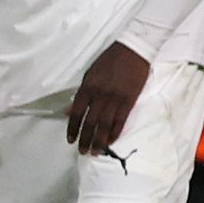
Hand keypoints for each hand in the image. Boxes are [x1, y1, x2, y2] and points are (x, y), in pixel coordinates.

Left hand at [68, 41, 152, 155]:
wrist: (133, 50)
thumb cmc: (110, 60)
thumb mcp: (90, 74)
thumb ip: (81, 93)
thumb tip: (69, 111)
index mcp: (88, 88)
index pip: (76, 113)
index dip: (73, 129)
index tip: (70, 140)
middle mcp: (100, 95)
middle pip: (90, 122)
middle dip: (85, 139)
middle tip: (83, 151)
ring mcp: (115, 99)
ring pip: (105, 125)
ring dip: (99, 141)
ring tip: (96, 152)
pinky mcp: (129, 100)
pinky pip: (120, 121)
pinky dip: (115, 133)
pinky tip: (111, 141)